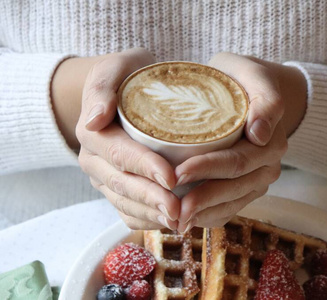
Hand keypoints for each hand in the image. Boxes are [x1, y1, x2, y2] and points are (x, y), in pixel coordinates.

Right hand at [53, 48, 179, 229]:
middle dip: (152, 199)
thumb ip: (102, 87)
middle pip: (122, 184)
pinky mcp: (115, 188)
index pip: (120, 154)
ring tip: (179, 221)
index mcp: (93, 133)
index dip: (145, 167)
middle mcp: (94, 160)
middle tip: (179, 210)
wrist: (120, 91)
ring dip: (151, 214)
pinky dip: (146, 220)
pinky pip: (126, 211)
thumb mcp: (113, 68)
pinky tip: (169, 223)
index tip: (171, 177)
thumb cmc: (125, 76)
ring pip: (124, 203)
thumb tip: (93, 119)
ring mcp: (103, 177)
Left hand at [174, 53, 306, 231]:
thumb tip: (259, 134)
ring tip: (173, 219)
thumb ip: (266, 99)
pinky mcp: (246, 191)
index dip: (207, 169)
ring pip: (230, 205)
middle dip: (200, 199)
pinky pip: (228, 211)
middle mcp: (267, 166)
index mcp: (271, 142)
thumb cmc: (243, 80)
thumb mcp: (256, 76)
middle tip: (169, 205)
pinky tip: (184, 219)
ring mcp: (257, 181)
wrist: (250, 93)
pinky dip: (206, 217)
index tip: (177, 172)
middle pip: (233, 188)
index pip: (236, 161)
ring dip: (201, 214)